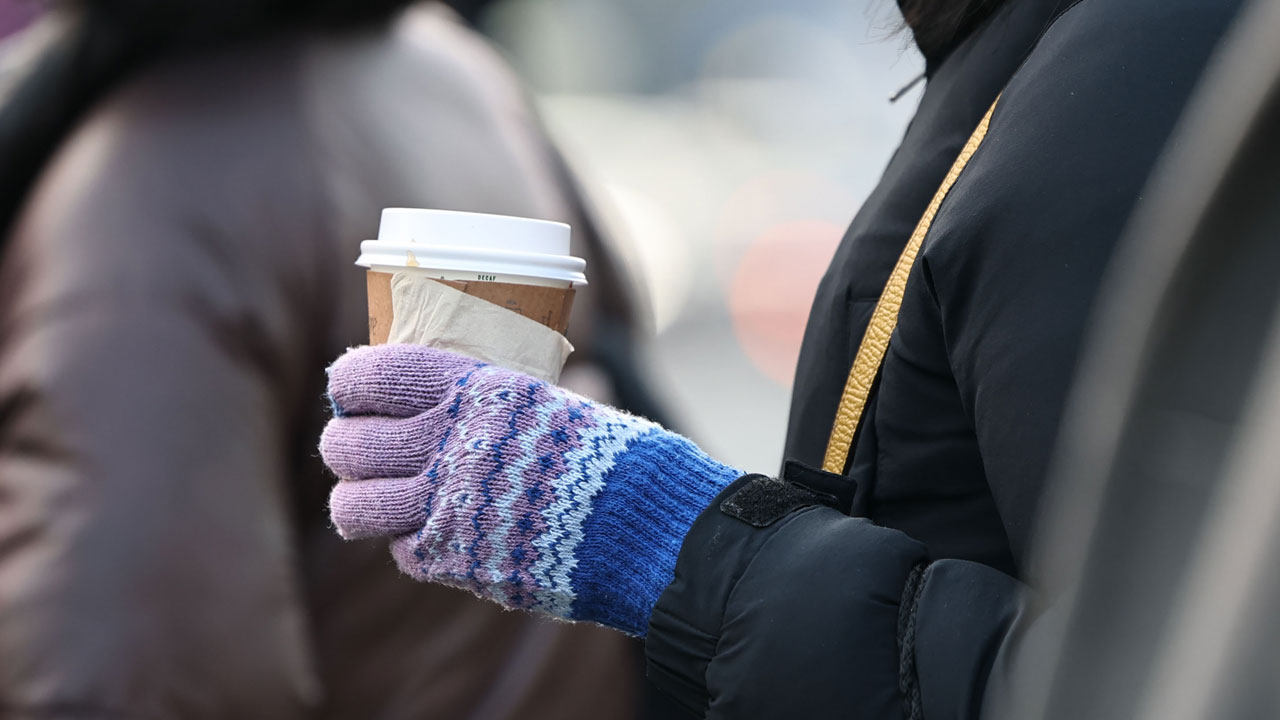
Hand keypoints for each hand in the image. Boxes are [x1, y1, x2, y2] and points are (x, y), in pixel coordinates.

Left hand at [320, 344, 741, 635]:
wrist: (650, 528)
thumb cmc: (612, 458)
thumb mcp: (550, 403)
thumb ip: (489, 403)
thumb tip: (446, 393)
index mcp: (473, 391)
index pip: (373, 374)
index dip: (349, 382)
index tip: (350, 388)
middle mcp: (449, 444)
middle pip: (347, 444)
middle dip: (344, 445)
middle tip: (355, 446)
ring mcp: (447, 506)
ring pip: (352, 507)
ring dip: (356, 502)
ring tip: (372, 498)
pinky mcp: (455, 560)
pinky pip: (401, 551)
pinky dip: (410, 542)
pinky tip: (434, 531)